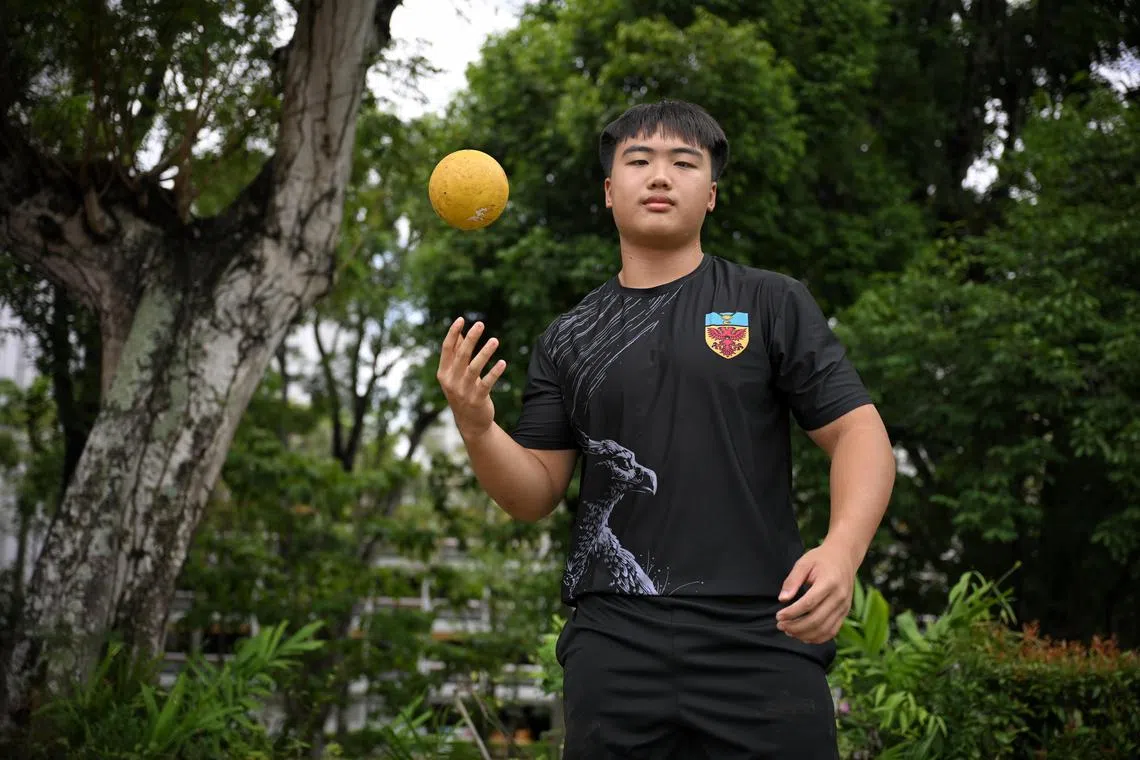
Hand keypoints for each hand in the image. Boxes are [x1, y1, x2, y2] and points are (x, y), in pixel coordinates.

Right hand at [436, 317, 506, 439]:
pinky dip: (494, 372)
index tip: (461, 319)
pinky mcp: (477, 399)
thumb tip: (460, 333)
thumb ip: (457, 355)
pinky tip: (502, 362)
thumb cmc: (463, 392)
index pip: (447, 349)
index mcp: (444, 372)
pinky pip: (486, 383)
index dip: (453, 333)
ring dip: (485, 353)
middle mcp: (451, 381)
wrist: (470, 422)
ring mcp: (463, 391)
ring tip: (495, 340)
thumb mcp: (456, 375)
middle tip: (480, 324)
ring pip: (474, 368)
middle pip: (461, 356)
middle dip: (470, 339)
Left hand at [775, 541, 856, 643]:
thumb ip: (792, 581)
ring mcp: (844, 607)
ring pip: (824, 629)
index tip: (778, 616)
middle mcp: (839, 597)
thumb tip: (782, 599)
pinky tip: (803, 636)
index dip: (792, 613)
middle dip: (796, 626)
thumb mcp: (804, 563)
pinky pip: (832, 631)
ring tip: (788, 632)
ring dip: (805, 634)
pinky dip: (817, 638)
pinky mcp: (845, 613)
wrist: (843, 557)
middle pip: (816, 620)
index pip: (808, 604)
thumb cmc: (820, 559)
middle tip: (780, 625)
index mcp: (829, 582)